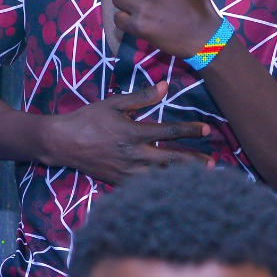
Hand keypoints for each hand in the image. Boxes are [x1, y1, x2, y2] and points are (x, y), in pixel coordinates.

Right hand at [41, 81, 211, 184]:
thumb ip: (142, 97)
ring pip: (162, 178)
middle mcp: (133, 155)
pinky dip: (163, 188)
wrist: (63, 143)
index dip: (190, 130)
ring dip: (183, 178)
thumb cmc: (88, 119)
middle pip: (171, 160)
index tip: (207, 130)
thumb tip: (165, 86)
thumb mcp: (113, 103)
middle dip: (194, 162)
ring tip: (201, 180)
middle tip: (214, 164)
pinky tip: (176, 189)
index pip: (169, 131)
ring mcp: (127, 172)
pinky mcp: (120, 183)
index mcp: (133, 133)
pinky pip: (146, 188)